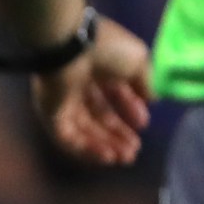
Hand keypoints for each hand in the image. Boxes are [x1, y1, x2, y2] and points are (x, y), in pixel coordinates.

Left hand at [33, 15, 153, 163]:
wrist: (72, 45)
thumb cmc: (106, 48)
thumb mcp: (138, 61)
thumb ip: (145, 83)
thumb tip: (152, 100)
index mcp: (98, 69)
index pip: (114, 95)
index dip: (129, 110)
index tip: (143, 125)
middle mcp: (80, 86)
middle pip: (99, 117)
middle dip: (117, 135)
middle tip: (133, 151)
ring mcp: (63, 102)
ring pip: (85, 130)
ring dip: (105, 145)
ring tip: (124, 158)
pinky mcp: (51, 114)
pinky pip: (69, 137)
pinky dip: (87, 149)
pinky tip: (106, 157)